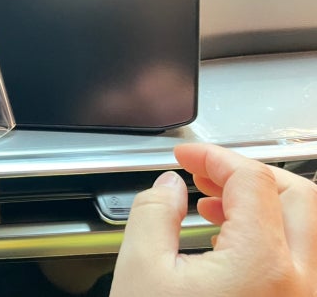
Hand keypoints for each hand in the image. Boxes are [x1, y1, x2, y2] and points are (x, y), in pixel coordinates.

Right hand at [111, 143, 316, 296]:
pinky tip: (231, 240)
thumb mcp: (139, 271)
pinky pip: (301, 259)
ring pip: (307, 228)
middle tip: (204, 171)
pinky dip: (271, 236)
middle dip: (248, 173)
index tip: (185, 157)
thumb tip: (168, 186)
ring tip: (214, 201)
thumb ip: (153, 213)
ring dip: (264, 203)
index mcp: (263, 266)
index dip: (213, 156)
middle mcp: (302, 284)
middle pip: (298, 195)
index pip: (251, 180)